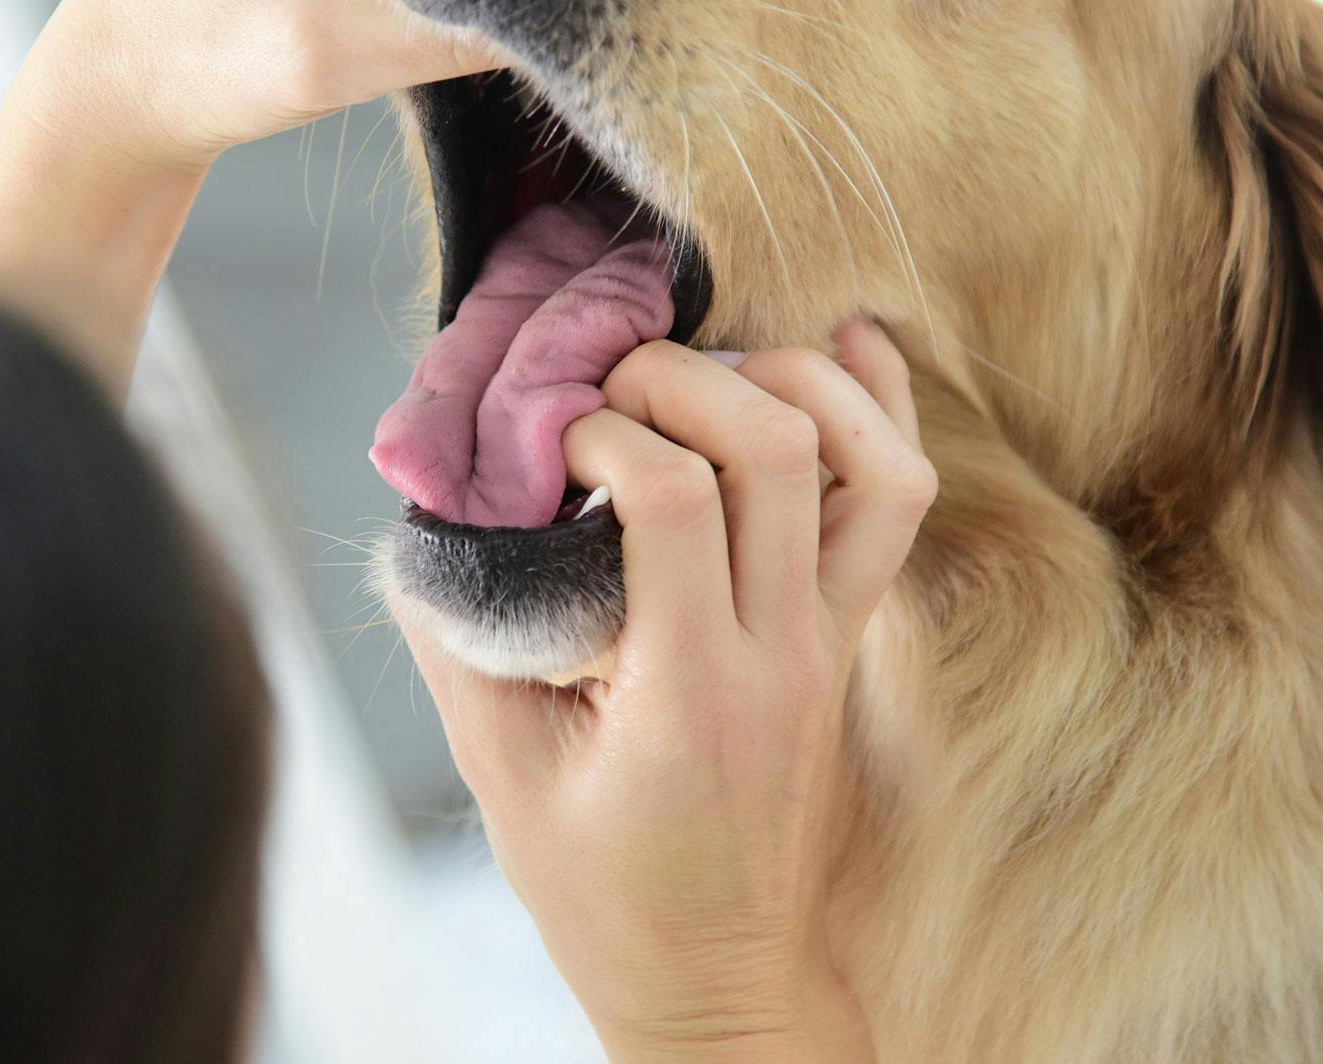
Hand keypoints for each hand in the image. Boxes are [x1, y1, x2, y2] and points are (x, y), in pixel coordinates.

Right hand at [398, 320, 933, 1062]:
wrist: (720, 981)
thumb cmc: (603, 892)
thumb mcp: (501, 776)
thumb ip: (459, 640)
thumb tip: (427, 518)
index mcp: (688, 690)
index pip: (675, 496)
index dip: (601, 433)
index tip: (544, 444)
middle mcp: (781, 652)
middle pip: (778, 447)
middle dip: (683, 375)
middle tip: (609, 389)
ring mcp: (830, 642)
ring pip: (872, 463)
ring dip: (795, 379)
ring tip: (708, 366)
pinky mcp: (847, 637)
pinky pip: (895, 501)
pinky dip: (880, 406)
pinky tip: (843, 341)